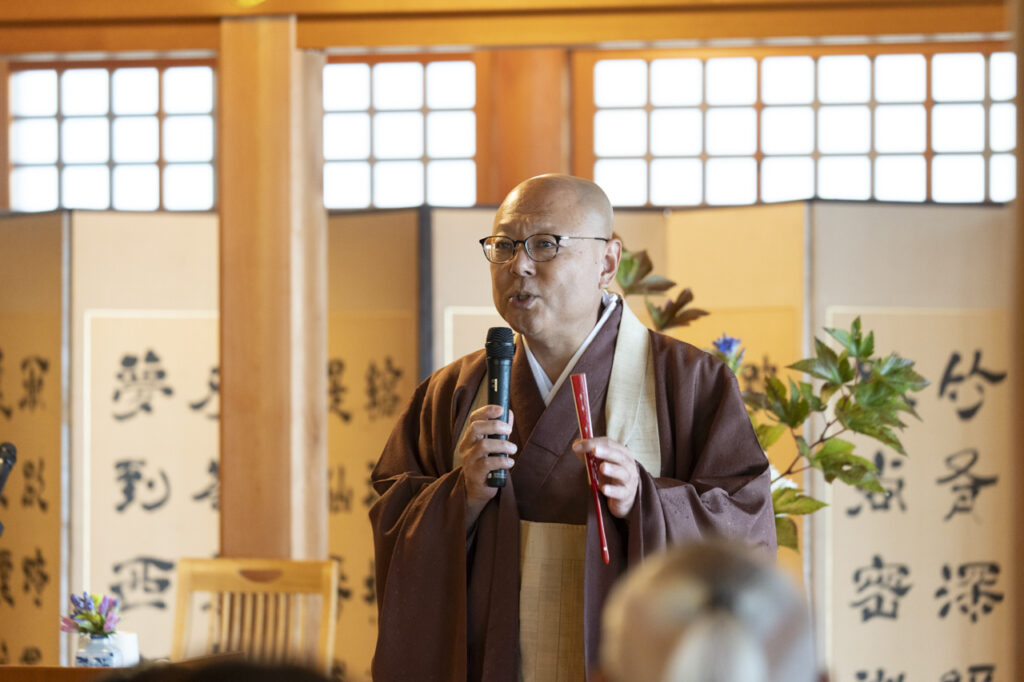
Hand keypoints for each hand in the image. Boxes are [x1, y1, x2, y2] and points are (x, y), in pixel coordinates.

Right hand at [458, 404, 515, 528]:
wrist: (477, 489)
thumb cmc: (487, 464)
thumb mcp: (493, 445)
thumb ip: (500, 430)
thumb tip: (509, 413)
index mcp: (470, 437)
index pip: (473, 418)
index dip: (486, 411)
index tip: (501, 409)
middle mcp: (466, 446)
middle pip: (476, 428)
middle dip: (495, 426)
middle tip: (509, 431)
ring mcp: (468, 460)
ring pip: (483, 446)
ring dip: (503, 445)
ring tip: (513, 449)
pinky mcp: (474, 474)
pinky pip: (488, 464)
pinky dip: (502, 461)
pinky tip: (510, 462)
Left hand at [572, 437, 638, 517]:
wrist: (622, 496)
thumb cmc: (610, 475)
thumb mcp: (600, 462)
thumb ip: (588, 452)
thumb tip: (576, 445)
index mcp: (622, 452)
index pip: (610, 444)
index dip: (594, 443)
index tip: (578, 445)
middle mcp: (628, 464)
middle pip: (618, 456)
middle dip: (606, 452)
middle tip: (594, 450)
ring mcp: (629, 480)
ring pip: (622, 473)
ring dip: (612, 469)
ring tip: (602, 467)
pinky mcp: (626, 494)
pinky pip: (620, 492)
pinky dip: (612, 490)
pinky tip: (604, 489)